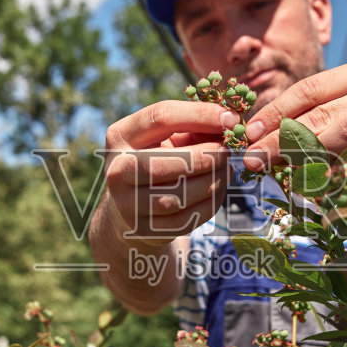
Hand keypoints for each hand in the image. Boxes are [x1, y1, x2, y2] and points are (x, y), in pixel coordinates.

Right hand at [104, 99, 229, 245]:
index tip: (230, 118)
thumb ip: (192, 127)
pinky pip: (185, 219)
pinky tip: (218, 189)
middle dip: (205, 156)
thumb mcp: (165, 138)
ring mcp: (127, 204)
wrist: (129, 209)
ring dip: (211, 181)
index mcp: (120, 136)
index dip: (200, 115)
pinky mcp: (143, 230)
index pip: (160, 117)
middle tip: (227, 151)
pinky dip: (210, 203)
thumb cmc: (157, 161)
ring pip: (178, 194)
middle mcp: (117, 170)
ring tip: (226, 170)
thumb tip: (230, 121)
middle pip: (165, 162)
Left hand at [241, 61, 346, 169]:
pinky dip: (342, 170)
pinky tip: (319, 182)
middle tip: (254, 159)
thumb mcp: (344, 117)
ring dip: (306, 155)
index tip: (249, 132)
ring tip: (279, 170)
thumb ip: (311, 121)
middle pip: (321, 114)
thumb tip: (258, 139)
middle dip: (282, 138)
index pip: (309, 89)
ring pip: (342, 133)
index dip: (276, 111)